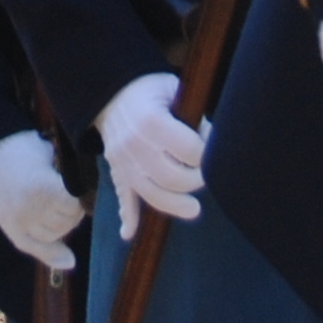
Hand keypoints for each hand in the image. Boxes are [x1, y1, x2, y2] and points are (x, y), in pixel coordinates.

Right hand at [0, 130, 85, 272]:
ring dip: (61, 228)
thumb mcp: (48, 155)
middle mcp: (30, 210)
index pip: (74, 207)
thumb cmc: (21, 147)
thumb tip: (85, 195)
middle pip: (65, 224)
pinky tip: (67, 260)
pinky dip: (50, 255)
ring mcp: (17, 221)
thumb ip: (65, 176)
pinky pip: (31, 247)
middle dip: (72, 214)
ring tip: (60, 213)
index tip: (80, 193)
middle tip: (70, 202)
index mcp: (43, 189)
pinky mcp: (7, 226)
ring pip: (52, 236)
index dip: (80, 200)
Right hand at [95, 70, 205, 236]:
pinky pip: (122, 197)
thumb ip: (192, 117)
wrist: (110, 89)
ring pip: (151, 194)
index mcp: (151, 121)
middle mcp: (134, 144)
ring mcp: (123, 160)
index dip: (206, 153)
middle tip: (205, 176)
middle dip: (196, 180)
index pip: (188, 150)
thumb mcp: (173, 90)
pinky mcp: (117, 169)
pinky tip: (129, 233)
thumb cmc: (150, 89)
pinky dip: (126, 216)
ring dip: (174, 206)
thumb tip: (212, 142)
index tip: (212, 148)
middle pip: (172, 177)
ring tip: (194, 210)